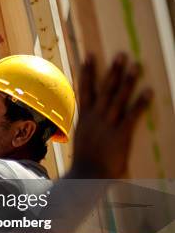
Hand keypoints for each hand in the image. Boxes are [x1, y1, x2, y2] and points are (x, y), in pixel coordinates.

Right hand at [72, 53, 152, 177]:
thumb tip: (91, 127)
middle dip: (113, 71)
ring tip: (135, 65)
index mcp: (84, 118)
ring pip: (118, 98)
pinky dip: (140, 103)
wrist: (86, 177)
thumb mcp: (83, 142)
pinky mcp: (120, 135)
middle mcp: (95, 118)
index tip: (89, 56)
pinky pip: (132, 115)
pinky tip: (148, 91)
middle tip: (120, 55)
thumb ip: (89, 131)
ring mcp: (107, 125)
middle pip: (105, 89)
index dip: (87, 72)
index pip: (85, 90)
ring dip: (127, 81)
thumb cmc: (85, 164)